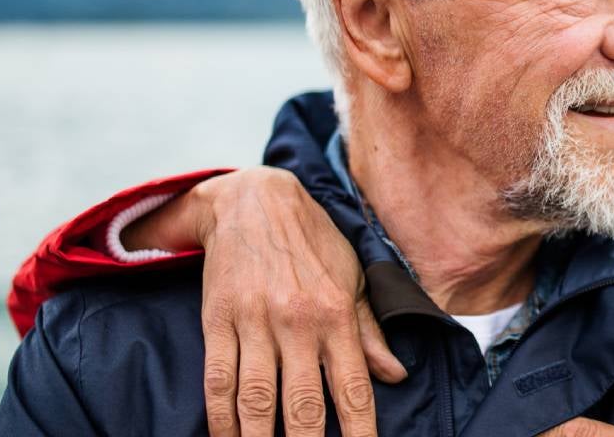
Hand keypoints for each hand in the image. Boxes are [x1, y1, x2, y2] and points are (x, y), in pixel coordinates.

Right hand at [125, 166, 405, 436]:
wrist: (254, 200)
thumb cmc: (312, 242)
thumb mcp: (351, 279)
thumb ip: (370, 332)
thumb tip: (395, 376)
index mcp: (336, 315)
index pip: (352, 389)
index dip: (358, 433)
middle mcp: (297, 322)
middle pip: (302, 405)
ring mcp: (255, 322)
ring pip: (256, 400)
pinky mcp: (218, 320)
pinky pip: (218, 380)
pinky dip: (221, 419)